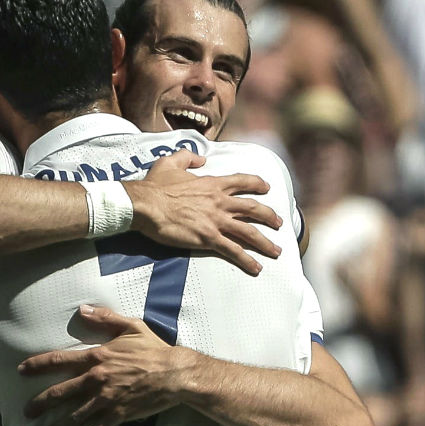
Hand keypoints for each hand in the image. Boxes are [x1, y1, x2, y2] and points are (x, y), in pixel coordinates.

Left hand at [19, 305, 196, 425]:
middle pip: (61, 393)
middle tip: (28, 412)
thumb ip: (105, 318)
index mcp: (97, 356)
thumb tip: (82, 310)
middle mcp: (96, 378)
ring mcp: (106, 399)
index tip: (21, 370)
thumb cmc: (153, 349)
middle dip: (41, 403)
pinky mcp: (117, 414)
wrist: (174, 373)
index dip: (38, 365)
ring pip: (74, 416)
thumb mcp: (131, 326)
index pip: (60, 360)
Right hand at [128, 150, 282, 275]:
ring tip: (277, 250)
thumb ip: (188, 157)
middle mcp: (219, 202)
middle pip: (253, 209)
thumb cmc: (155, 185)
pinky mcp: (208, 239)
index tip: (267, 188)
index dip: (257, 184)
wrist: (145, 205)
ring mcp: (216, 221)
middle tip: (279, 223)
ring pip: (249, 232)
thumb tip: (201, 157)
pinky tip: (257, 268)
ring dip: (265, 242)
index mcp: (212, 184)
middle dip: (269, 216)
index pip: (242, 182)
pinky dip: (247, 260)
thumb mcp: (171, 162)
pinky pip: (233, 251)